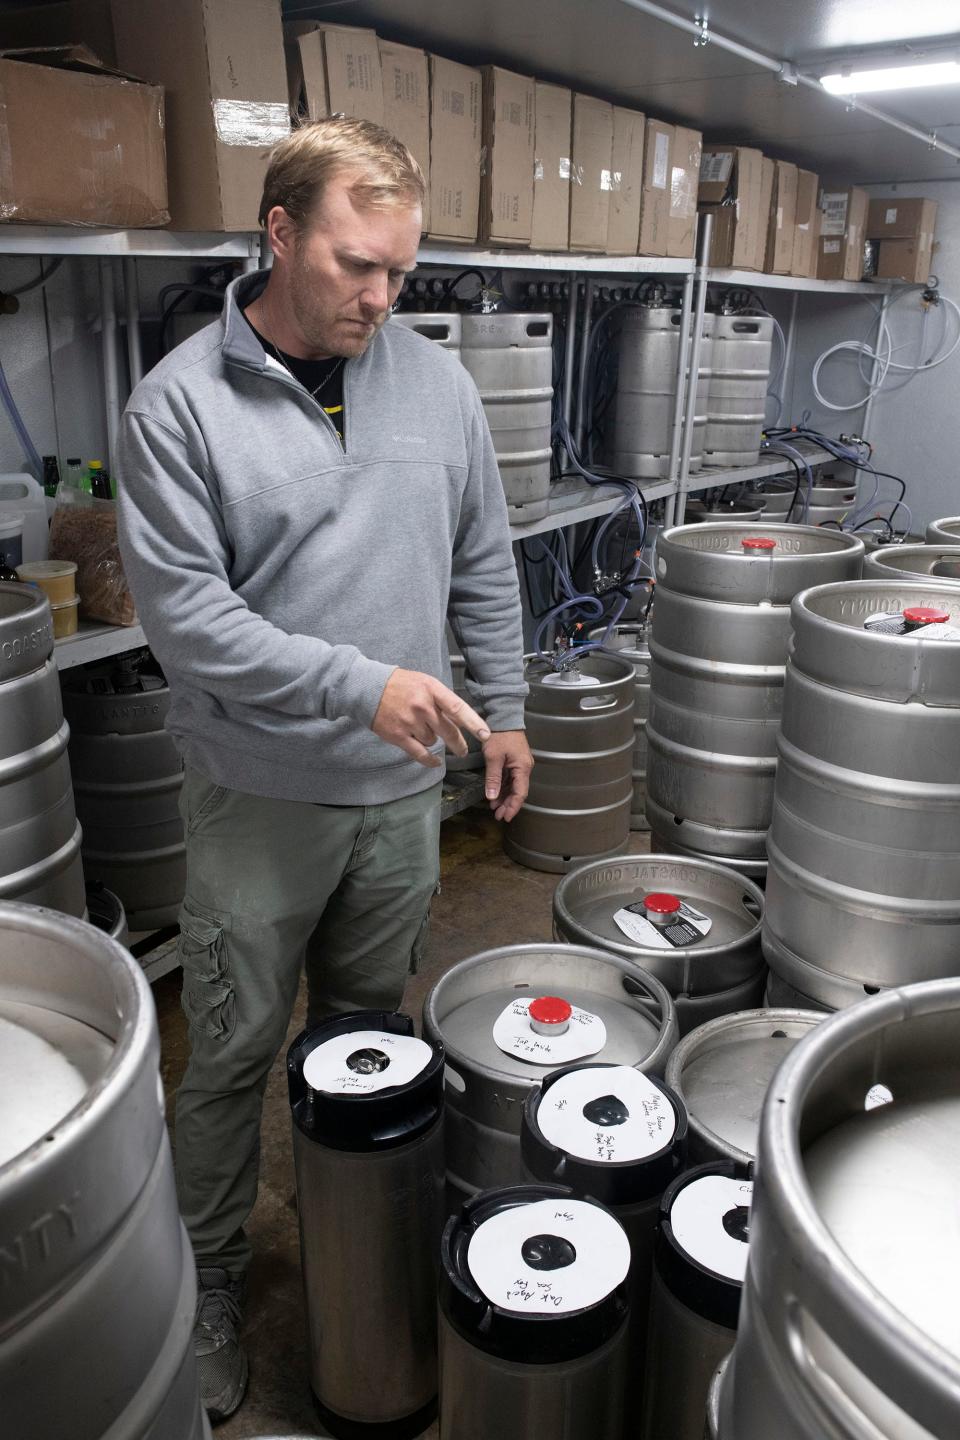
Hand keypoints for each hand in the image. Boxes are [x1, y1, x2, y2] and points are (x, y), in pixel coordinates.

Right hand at [372, 668, 490, 766]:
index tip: (485, 735)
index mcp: (431, 690)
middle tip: (463, 750)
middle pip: (449, 731)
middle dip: (458, 743)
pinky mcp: (399, 735)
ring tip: (419, 728)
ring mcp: (410, 721)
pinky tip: (435, 762)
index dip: (473, 723)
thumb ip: (442, 699)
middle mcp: (422, 706)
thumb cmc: (400, 685)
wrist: (368, 689)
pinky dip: (429, 760)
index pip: (458, 708)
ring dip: (431, 739)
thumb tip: (461, 719)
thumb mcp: (424, 683)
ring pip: (433, 740)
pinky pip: (420, 753)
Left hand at [483, 730, 533, 821]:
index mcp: (522, 767)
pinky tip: (496, 794)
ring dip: (505, 797)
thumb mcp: (493, 757)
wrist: (504, 717)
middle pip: (518, 791)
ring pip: (513, 786)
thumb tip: (492, 796)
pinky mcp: (514, 761)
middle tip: (498, 816)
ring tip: (495, 808)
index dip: (513, 806)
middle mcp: (524, 767)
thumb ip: (493, 778)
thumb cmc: (500, 734)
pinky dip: (503, 787)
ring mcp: (520, 764)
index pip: (520, 793)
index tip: (506, 816)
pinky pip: (510, 778)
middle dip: (508, 805)